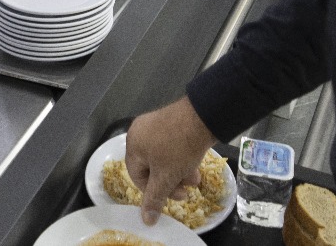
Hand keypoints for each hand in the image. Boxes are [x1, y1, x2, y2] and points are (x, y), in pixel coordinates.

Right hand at [125, 97, 215, 224]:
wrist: (202, 117)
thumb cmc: (178, 149)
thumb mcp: (166, 177)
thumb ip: (155, 198)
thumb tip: (146, 220)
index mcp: (133, 144)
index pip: (137, 176)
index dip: (154, 191)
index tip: (174, 196)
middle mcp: (139, 132)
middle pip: (151, 167)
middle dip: (170, 181)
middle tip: (188, 189)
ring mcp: (154, 124)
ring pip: (163, 157)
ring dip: (178, 171)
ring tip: (196, 177)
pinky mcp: (169, 121)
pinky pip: (170, 145)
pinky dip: (180, 157)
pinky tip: (194, 162)